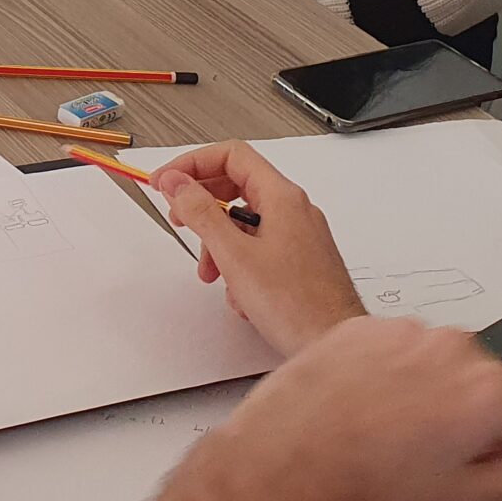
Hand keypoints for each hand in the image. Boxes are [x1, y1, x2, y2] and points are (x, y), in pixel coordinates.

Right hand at [151, 141, 364, 355]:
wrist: (334, 344)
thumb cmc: (298, 306)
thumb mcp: (235, 255)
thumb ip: (201, 213)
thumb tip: (178, 182)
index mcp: (282, 197)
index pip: (231, 156)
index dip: (192, 164)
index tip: (167, 181)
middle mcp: (295, 210)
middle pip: (236, 185)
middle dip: (202, 205)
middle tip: (178, 216)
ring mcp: (300, 234)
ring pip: (245, 221)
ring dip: (218, 242)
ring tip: (211, 270)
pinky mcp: (299, 259)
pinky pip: (259, 246)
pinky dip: (239, 262)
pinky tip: (237, 290)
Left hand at [202, 317, 501, 500]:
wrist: (279, 464)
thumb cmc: (361, 485)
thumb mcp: (470, 493)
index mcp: (491, 390)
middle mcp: (454, 348)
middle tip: (489, 489)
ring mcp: (406, 333)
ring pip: (455, 373)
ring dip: (457, 412)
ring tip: (425, 464)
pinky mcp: (364, 329)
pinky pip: (407, 356)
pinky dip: (410, 388)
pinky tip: (387, 428)